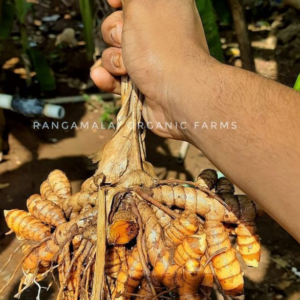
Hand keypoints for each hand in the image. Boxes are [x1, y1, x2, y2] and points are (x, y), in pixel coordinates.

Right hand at [91, 0, 211, 139]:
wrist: (178, 97)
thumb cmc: (162, 48)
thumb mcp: (143, 4)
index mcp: (165, 8)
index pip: (134, 1)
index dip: (119, 1)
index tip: (115, 3)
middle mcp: (158, 34)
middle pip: (118, 27)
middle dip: (114, 35)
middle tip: (127, 41)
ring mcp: (149, 61)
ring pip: (114, 54)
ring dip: (113, 61)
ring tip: (127, 69)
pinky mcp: (141, 84)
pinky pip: (115, 78)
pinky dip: (108, 78)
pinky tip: (103, 77)